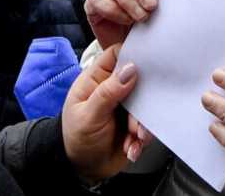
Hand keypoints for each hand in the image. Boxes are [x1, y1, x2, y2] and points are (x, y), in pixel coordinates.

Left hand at [62, 44, 147, 183]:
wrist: (83, 169)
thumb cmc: (76, 138)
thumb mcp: (88, 116)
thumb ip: (108, 92)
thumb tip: (131, 68)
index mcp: (97, 79)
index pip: (117, 55)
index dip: (132, 55)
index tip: (146, 66)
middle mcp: (114, 88)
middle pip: (139, 80)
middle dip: (143, 101)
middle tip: (136, 121)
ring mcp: (126, 105)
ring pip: (147, 104)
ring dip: (143, 124)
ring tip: (134, 138)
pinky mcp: (136, 122)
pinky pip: (148, 123)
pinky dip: (142, 138)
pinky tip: (132, 148)